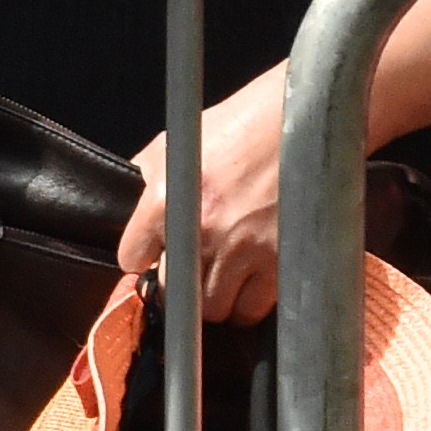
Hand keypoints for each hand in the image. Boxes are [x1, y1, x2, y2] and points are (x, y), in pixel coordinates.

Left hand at [120, 71, 291, 322]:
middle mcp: (203, 231)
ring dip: (214, 300)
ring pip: (216, 308)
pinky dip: (249, 303)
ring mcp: (244, 250)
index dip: (139, 258)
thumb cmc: (237, 126)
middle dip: (178, 288)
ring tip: (219, 282)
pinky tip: (248, 285)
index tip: (147, 257)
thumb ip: (150, 181)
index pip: (131, 256)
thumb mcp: (173, 144)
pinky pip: (256, 306)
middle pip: (176, 294)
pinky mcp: (282, 262)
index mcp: (165, 201)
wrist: (299, 122)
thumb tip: (137, 207)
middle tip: (186, 275)